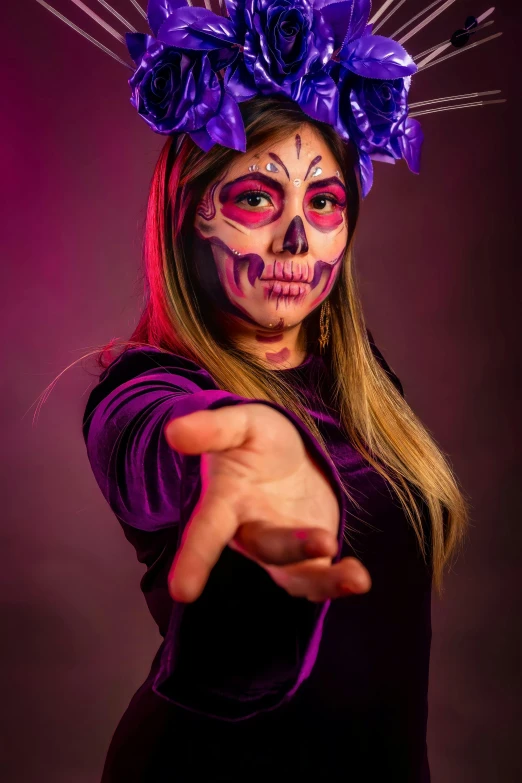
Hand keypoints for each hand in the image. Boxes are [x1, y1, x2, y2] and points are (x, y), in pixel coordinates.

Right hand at [164, 403, 370, 602]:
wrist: (287, 455)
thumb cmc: (256, 439)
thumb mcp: (240, 423)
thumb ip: (212, 428)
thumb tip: (173, 431)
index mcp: (225, 500)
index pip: (206, 530)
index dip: (194, 559)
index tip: (181, 592)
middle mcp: (248, 531)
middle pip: (265, 546)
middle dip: (292, 548)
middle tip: (325, 542)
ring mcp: (279, 550)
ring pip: (294, 574)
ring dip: (323, 580)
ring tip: (356, 578)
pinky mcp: (306, 559)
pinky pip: (319, 578)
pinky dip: (339, 581)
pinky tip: (358, 579)